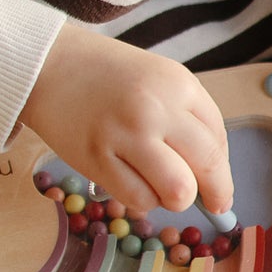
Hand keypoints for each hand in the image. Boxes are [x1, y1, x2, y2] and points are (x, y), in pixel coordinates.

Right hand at [20, 23, 233, 216]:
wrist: (48, 66)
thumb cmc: (106, 76)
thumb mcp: (158, 79)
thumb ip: (186, 118)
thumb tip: (209, 177)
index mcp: (179, 85)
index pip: (218, 140)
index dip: (223, 173)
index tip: (218, 189)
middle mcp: (156, 109)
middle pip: (207, 167)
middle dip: (214, 195)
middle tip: (210, 205)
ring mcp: (125, 134)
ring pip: (176, 191)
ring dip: (174, 200)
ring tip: (159, 189)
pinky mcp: (96, 158)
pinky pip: (137, 197)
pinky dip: (142, 202)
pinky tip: (133, 187)